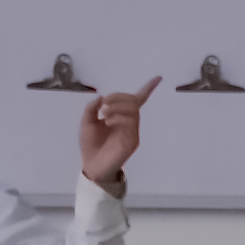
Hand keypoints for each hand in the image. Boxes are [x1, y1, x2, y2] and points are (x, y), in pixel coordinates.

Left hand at [77, 76, 152, 193]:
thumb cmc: (90, 145)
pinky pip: (130, 123)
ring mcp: (132, 132)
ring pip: (133, 110)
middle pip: (133, 101)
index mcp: (121, 116)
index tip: (159, 77)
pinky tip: (108, 122)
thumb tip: (101, 97)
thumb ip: (91, 109)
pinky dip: (118, 118)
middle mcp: (130, 122)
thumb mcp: (86, 123)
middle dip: (117, 97)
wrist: (91, 166)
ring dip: (117, 107)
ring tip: (103, 115)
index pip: (138, 100)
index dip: (149, 88)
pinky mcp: (132, 141)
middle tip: (103, 106)